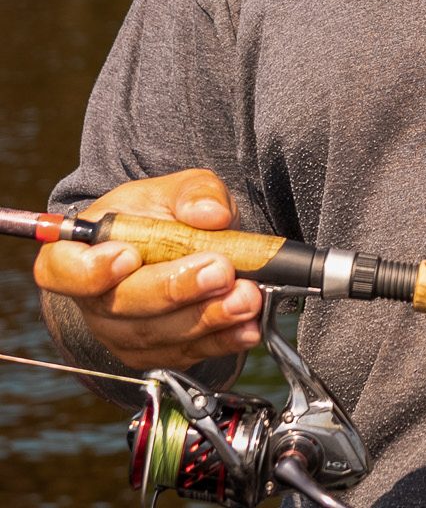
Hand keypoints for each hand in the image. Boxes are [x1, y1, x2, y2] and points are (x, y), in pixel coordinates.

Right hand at [34, 169, 261, 371]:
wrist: (179, 242)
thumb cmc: (164, 213)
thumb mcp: (179, 188)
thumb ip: (195, 193)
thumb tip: (211, 214)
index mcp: (80, 251)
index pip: (61, 270)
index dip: (90, 270)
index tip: (130, 256)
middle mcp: (94, 299)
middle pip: (122, 306)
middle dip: (176, 290)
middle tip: (220, 271)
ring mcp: (122, 332)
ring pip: (157, 336)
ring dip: (207, 319)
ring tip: (247, 298)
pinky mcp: (155, 352)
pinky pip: (185, 354)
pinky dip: (221, 340)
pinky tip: (248, 327)